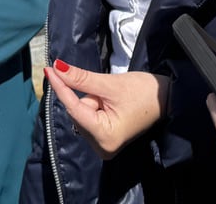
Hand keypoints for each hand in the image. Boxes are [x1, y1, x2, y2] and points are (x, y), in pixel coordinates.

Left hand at [44, 61, 169, 158]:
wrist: (167, 99)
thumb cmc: (144, 91)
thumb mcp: (111, 84)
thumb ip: (82, 78)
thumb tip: (57, 68)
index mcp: (104, 137)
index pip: (74, 108)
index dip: (61, 87)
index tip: (48, 69)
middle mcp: (101, 147)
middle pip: (79, 113)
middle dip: (89, 97)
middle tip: (109, 91)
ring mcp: (103, 146)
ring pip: (83, 114)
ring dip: (93, 101)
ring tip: (114, 99)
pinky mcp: (105, 140)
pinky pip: (89, 118)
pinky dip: (95, 106)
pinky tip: (112, 104)